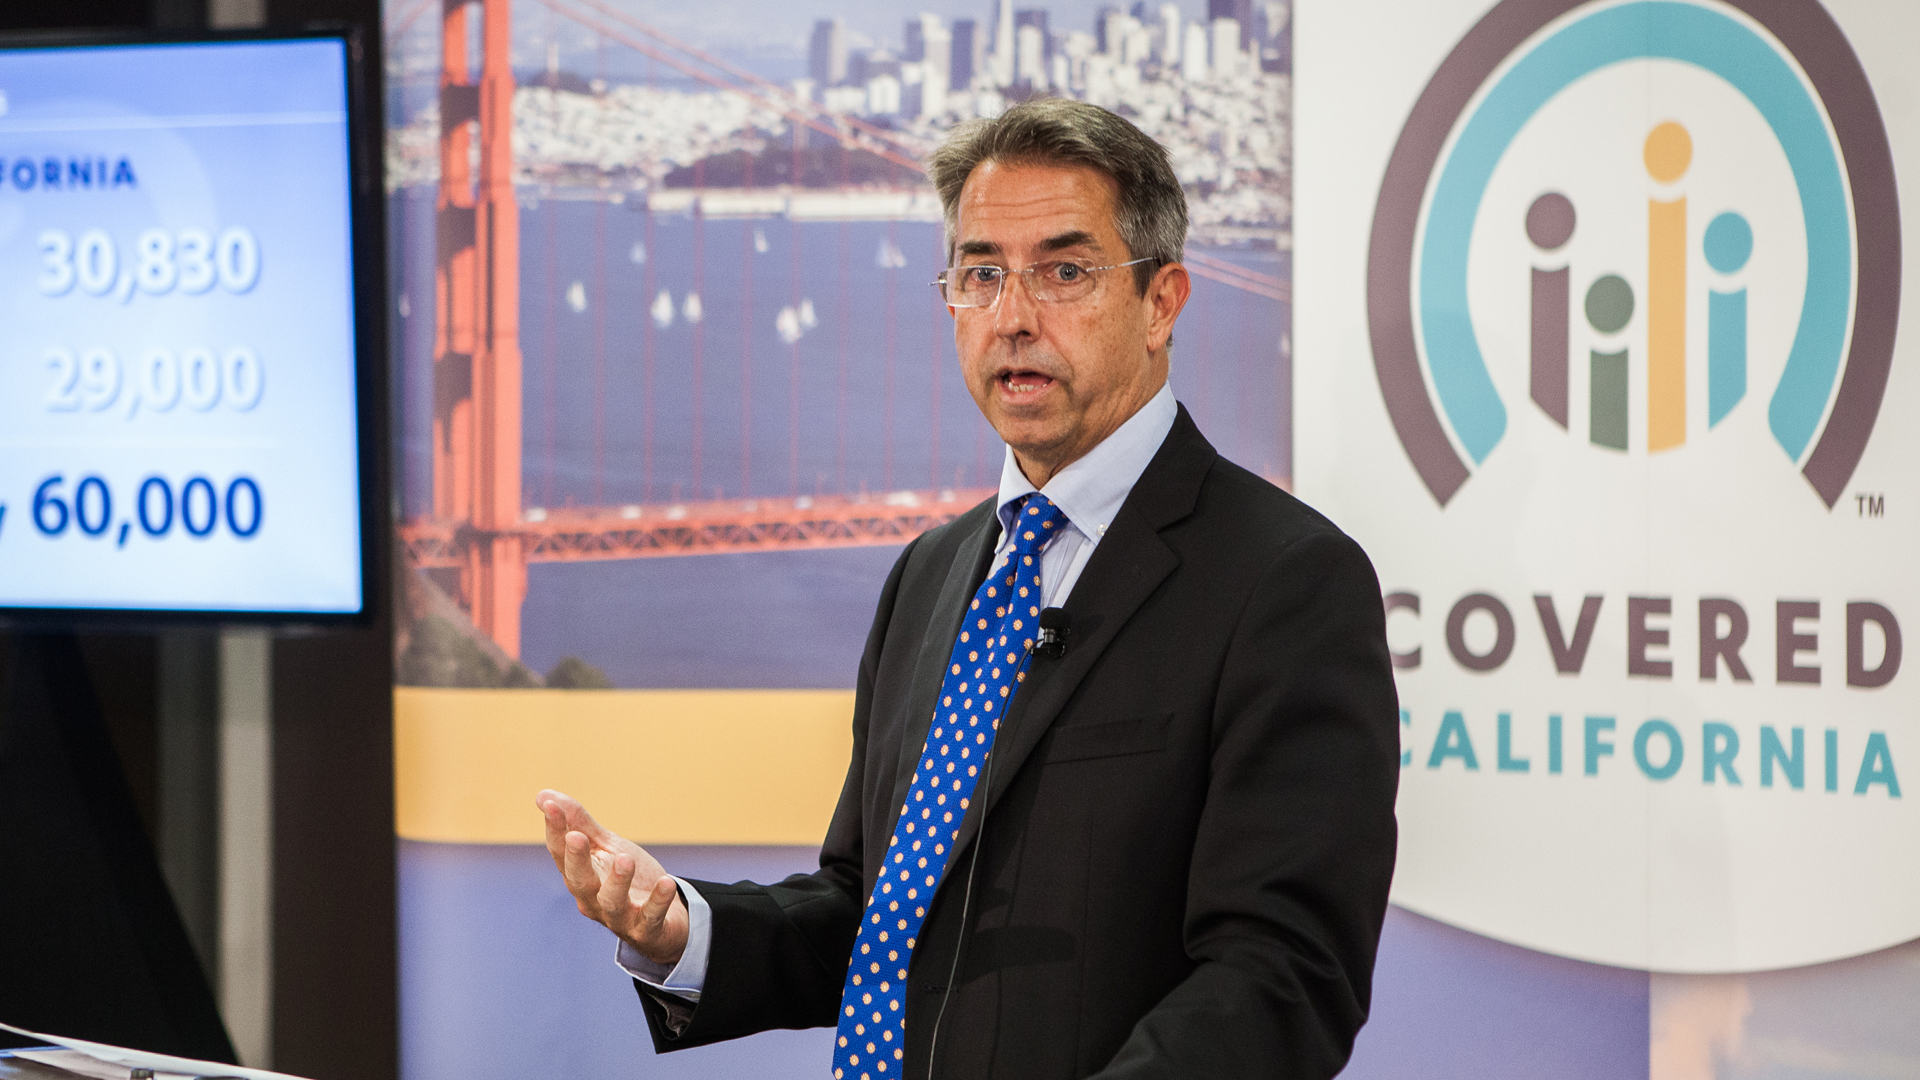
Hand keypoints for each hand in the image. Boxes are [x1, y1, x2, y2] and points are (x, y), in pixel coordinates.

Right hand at [536, 789, 688, 966]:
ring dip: (618, 881)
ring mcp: (619, 917)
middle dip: (576, 860)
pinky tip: (666, 883)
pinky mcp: (647, 929)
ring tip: (625, 859)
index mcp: (579, 877)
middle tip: (576, 837)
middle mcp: (593, 900)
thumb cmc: (626, 879)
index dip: (555, 830)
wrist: (661, 919)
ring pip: (613, 902)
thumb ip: (579, 823)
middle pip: (579, 881)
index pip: (561, 854)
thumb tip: (543, 796)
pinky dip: (658, 901)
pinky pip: (651, 917)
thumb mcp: (605, 847)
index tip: (550, 806)